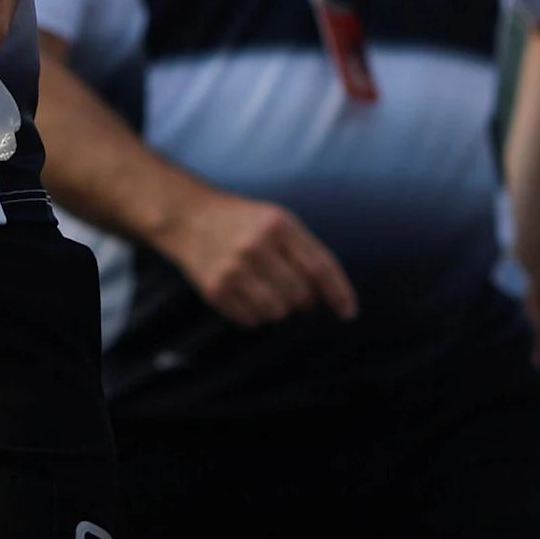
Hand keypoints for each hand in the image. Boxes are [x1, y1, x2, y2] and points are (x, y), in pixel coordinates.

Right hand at [160, 190, 358, 325]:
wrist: (190, 217)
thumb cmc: (245, 222)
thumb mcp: (278, 221)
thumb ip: (306, 253)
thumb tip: (326, 299)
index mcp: (279, 225)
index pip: (320, 268)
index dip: (339, 294)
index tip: (349, 313)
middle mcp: (256, 246)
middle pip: (301, 296)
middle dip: (303, 301)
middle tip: (293, 291)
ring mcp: (234, 269)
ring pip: (277, 313)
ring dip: (278, 309)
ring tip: (266, 289)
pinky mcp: (215, 290)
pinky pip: (251, 321)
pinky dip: (256, 315)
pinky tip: (246, 294)